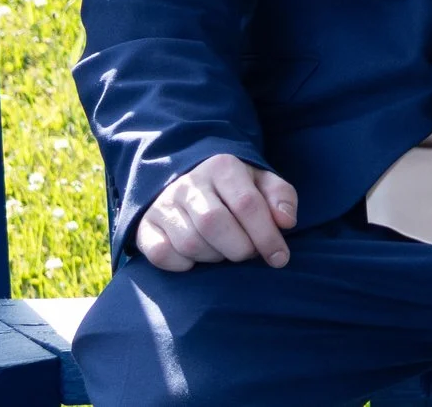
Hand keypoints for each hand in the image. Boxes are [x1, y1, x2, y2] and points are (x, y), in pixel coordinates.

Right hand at [135, 152, 298, 271]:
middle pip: (215, 224)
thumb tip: (286, 221)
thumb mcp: (262, 182)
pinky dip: (181, 264)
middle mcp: (189, 183)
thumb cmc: (233, 187)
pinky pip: (160, 254)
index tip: (280, 258)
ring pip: (189, 242)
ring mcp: (163, 204)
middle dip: (239, 248)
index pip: (247, 204)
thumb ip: (281, 196)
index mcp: (223, 167)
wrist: (187, 177)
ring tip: (223, 251)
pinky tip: (195, 259)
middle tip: (247, 253)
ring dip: (213, 257)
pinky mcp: (145, 225)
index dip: (267, 236)